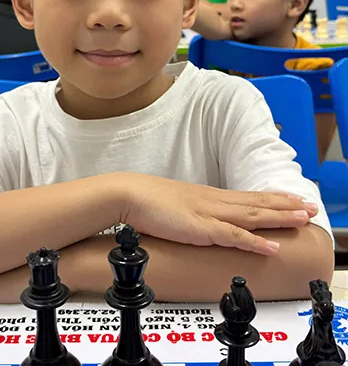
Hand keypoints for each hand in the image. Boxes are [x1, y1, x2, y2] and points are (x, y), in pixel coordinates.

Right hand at [120, 174, 317, 255]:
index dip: (273, 198)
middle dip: (286, 205)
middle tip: (311, 207)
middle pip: (257, 202)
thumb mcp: (178, 204)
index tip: (293, 198)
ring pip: (252, 215)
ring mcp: (209, 213)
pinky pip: (232, 235)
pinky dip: (254, 241)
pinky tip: (270, 246)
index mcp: (210, 196)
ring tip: (302, 218)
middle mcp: (215, 201)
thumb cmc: (149, 201)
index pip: (248, 196)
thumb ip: (194, 211)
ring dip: (279, 217)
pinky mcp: (200, 228)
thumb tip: (201, 218)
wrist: (130, 194)